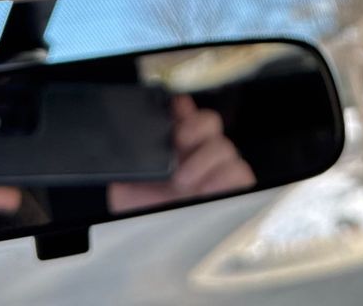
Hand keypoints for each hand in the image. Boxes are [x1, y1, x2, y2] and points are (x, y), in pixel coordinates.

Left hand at [107, 94, 254, 214]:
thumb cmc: (145, 220)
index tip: (174, 106)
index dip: (181, 107)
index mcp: (174, 150)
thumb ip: (128, 163)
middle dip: (195, 126)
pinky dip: (224, 177)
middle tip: (180, 141)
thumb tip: (122, 144)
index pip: (184, 115)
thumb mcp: (126, 188)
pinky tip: (207, 189)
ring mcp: (220, 173)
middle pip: (210, 123)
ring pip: (225, 146)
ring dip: (204, 158)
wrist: (159, 255)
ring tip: (184, 181)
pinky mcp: (237, 191)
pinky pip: (241, 172)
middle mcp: (199, 157)